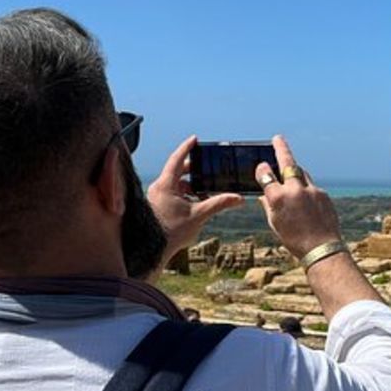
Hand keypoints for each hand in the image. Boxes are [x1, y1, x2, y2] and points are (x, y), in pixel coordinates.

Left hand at [147, 135, 243, 263]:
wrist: (152, 251)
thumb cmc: (171, 232)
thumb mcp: (199, 215)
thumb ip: (219, 203)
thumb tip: (238, 198)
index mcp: (166, 185)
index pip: (177, 159)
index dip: (187, 147)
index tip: (195, 139)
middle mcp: (159, 188)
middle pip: (177, 171)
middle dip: (194, 170)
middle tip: (206, 168)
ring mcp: (156, 197)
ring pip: (175, 184)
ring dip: (190, 185)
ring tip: (205, 191)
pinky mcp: (157, 206)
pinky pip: (172, 194)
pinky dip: (184, 194)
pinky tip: (195, 203)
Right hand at [254, 136, 342, 258]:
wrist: (322, 248)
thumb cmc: (294, 240)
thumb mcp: (275, 224)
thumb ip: (268, 205)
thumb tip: (263, 194)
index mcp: (278, 198)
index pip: (266, 174)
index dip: (262, 169)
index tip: (262, 167)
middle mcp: (294, 190)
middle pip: (287, 162)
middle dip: (281, 148)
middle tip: (277, 138)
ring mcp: (311, 190)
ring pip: (301, 172)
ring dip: (295, 170)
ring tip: (290, 171)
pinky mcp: (323, 194)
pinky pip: (312, 186)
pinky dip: (306, 189)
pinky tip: (306, 200)